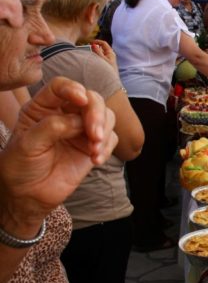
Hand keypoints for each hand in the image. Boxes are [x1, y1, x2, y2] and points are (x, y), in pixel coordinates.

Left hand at [0, 77, 117, 225]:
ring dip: (104, 132)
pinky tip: (95, 160)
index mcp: (43, 107)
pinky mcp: (93, 147)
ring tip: (94, 150)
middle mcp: (65, 114)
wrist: (29, 195)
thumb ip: (52, 127)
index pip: (61, 87)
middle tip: (95, 134)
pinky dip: (107, 148)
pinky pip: (111, 139)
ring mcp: (81, 130)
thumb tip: (79, 121)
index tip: (81, 100)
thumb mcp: (28, 144)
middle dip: (97, 114)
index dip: (73, 88)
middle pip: (91, 99)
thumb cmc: (21, 166)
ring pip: (106, 117)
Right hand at [89, 39, 117, 72]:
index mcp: (110, 53)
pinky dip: (93, 57)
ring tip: (87, 54)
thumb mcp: (102, 60)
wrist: (110, 82)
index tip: (90, 42)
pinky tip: (89, 60)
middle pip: (100, 48)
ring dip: (93, 53)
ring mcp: (106, 60)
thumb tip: (94, 45)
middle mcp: (109, 56)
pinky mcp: (104, 65)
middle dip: (93, 47)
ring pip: (98, 54)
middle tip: (86, 48)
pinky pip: (98, 59)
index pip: (104, 44)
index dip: (97, 41)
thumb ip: (97, 52)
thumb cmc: (108, 71)